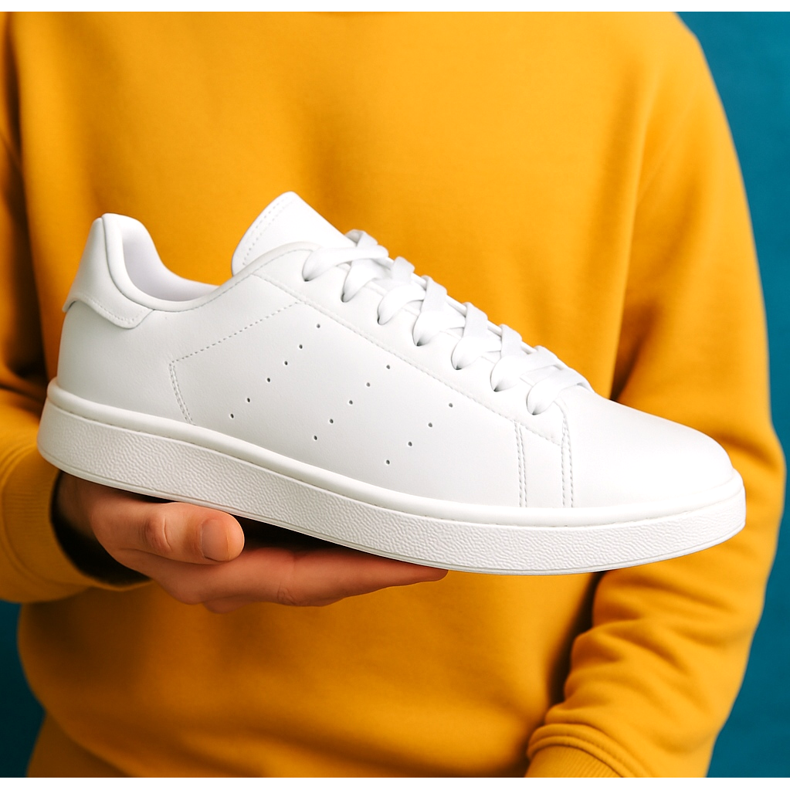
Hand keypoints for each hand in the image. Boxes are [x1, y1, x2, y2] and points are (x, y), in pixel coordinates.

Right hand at [54, 473, 446, 612]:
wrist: (98, 499)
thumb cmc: (115, 505)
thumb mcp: (127, 518)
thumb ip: (168, 530)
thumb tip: (225, 539)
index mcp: (222, 575)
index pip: (311, 580)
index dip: (368, 574)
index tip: (424, 563)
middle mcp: (249, 567)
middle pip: (333, 571)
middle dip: (389, 560)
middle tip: (447, 538)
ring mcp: (256, 549)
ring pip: (327, 552)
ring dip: (374, 541)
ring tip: (426, 520)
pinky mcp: (258, 523)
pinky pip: (312, 528)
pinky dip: (348, 518)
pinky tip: (374, 500)